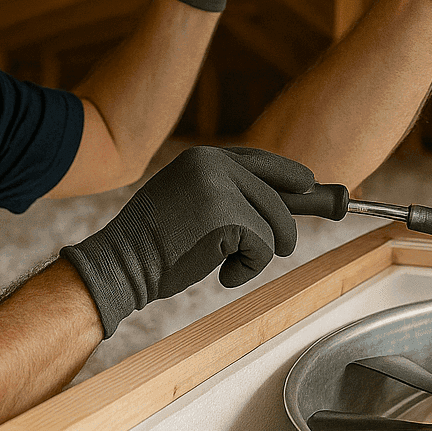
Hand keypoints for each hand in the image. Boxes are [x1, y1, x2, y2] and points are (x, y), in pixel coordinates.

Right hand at [60, 145, 313, 337]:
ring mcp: (222, 187)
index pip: (258, 160)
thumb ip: (225, 194)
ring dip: (259, 253)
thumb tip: (276, 204)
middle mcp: (214, 163)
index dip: (287, 174)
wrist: (122, 262)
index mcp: (202, 157)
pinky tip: (221, 274)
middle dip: (284, 228)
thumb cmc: (152, 243)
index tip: (309, 183)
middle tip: (283, 249)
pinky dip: (249, 268)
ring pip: (275, 223)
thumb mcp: (188, 201)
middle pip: (277, 194)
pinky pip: (264, 246)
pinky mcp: (229, 216)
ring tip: (227, 265)